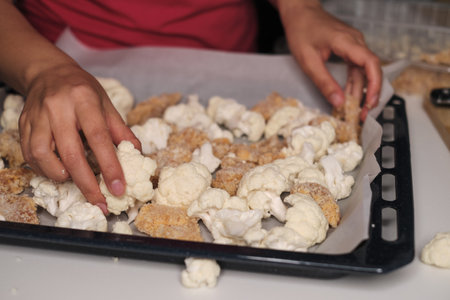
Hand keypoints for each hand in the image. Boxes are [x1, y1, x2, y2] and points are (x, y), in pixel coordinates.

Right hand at [19, 63, 140, 212]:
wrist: (48, 72)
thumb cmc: (82, 89)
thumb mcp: (106, 104)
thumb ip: (120, 130)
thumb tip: (138, 153)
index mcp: (84, 100)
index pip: (99, 137)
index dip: (110, 165)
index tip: (118, 188)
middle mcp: (58, 108)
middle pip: (71, 153)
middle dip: (86, 184)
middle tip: (99, 202)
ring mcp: (37, 116)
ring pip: (43, 155)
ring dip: (60, 176)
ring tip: (74, 180)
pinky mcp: (23, 124)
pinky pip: (30, 154)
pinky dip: (44, 169)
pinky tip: (58, 171)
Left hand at [277, 0, 380, 119]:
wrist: (299, 12)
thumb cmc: (301, 30)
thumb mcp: (308, 61)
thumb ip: (324, 82)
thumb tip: (338, 102)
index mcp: (347, 41)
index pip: (371, 63)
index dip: (374, 85)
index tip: (370, 102)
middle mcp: (356, 41)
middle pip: (372, 70)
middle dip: (370, 94)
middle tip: (363, 114)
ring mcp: (354, 44)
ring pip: (364, 71)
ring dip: (361, 91)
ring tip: (356, 111)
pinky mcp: (349, 48)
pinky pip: (356, 68)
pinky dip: (354, 83)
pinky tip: (350, 96)